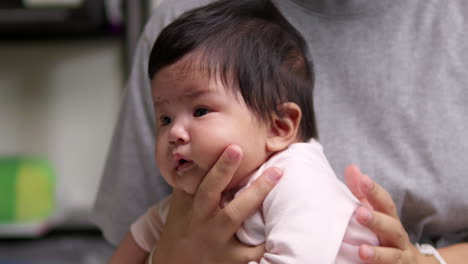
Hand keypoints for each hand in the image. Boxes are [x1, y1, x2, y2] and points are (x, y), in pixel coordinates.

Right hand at [153, 145, 282, 263]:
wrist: (177, 263)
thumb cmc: (185, 226)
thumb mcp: (182, 204)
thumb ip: (192, 180)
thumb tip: (201, 150)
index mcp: (192, 204)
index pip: (201, 180)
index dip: (216, 164)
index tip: (233, 146)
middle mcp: (202, 219)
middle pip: (211, 192)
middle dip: (224, 170)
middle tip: (240, 149)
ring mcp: (216, 239)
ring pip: (234, 214)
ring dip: (255, 193)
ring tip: (276, 173)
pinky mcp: (231, 259)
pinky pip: (251, 251)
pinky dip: (265, 242)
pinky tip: (282, 228)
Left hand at [345, 165, 435, 263]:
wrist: (409, 262)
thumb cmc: (384, 232)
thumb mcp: (374, 212)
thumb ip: (361, 192)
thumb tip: (352, 168)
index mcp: (390, 219)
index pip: (384, 202)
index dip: (374, 191)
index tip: (363, 179)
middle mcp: (397, 237)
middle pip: (391, 227)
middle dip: (376, 220)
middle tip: (360, 213)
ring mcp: (400, 256)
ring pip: (393, 255)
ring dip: (378, 254)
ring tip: (362, 251)